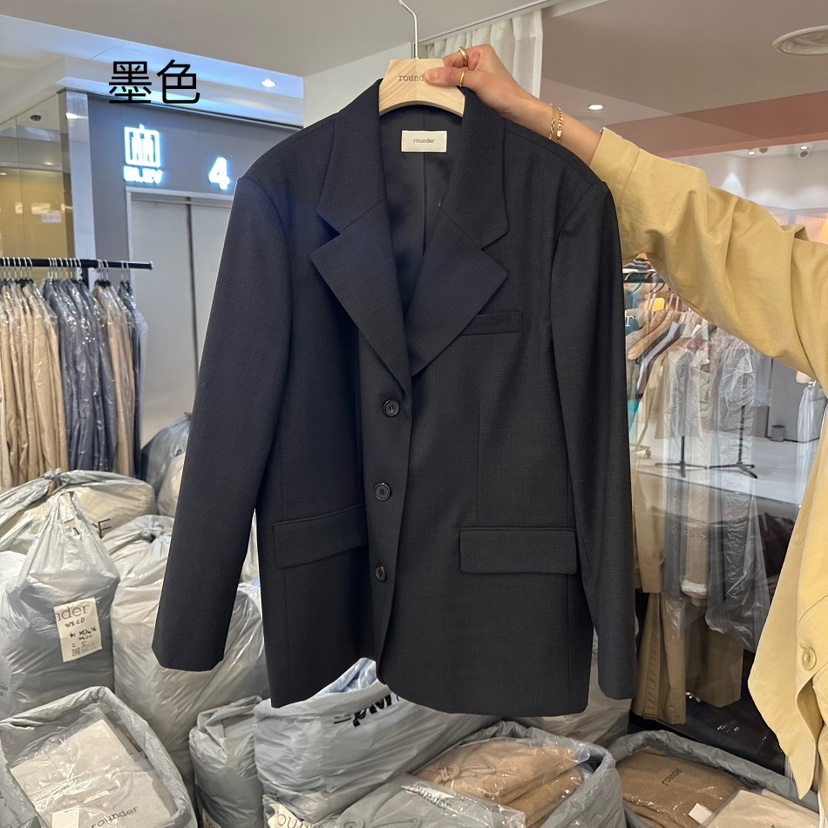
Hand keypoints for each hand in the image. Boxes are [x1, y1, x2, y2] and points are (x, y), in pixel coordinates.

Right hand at [425, 44, 601, 165]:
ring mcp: (478, 81)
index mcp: (479, 53)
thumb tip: (431, 75)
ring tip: (449, 102)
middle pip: (451, 72)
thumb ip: (452, 77)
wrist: (520, 114)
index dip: (440, 71)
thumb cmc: (507, 95)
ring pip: (455, 86)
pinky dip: (456, 102)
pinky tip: (455, 107)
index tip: (429, 81)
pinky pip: (460, 96)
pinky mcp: (478, 95)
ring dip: (451, 95)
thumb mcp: (476, 81)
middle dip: (445, 84)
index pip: (451, 59)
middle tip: (435, 94)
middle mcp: (478, 65)